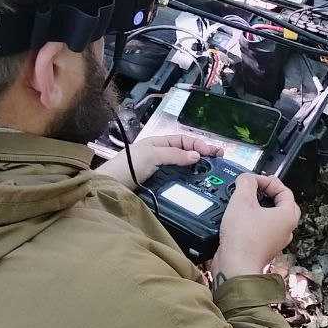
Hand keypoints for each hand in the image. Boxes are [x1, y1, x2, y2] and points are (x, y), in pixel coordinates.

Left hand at [96, 134, 222, 188]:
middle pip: (185, 154)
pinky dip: (186, 183)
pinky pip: (176, 182)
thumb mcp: (152, 155)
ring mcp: (159, 171)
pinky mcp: (157, 186)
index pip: (183, 141)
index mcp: (158, 144)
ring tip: (210, 175)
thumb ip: (174, 155)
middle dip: (201, 156)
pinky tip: (195, 186)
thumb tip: (197, 156)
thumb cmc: (127, 166)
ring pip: (182, 169)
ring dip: (195, 171)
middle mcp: (160, 156)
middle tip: (218, 163)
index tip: (213, 153)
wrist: (109, 187)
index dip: (198, 145)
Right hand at [211, 173, 300, 281]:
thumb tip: (246, 178)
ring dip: (262, 208)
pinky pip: (264, 229)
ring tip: (248, 202)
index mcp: (287, 216)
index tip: (253, 180)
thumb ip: (246, 183)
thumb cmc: (243, 239)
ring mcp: (276, 240)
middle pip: (283, 204)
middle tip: (256, 188)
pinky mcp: (265, 248)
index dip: (268, 181)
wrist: (235, 267)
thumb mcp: (241, 201)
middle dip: (270, 194)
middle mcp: (286, 229)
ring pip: (273, 218)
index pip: (284, 190)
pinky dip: (256, 221)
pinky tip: (242, 219)